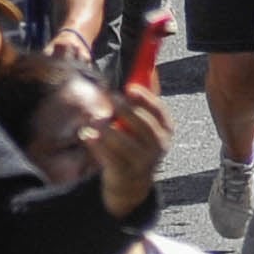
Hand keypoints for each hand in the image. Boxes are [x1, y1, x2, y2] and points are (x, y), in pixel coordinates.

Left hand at [94, 84, 170, 214]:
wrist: (131, 184)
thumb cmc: (136, 144)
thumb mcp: (146, 124)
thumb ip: (145, 100)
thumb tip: (149, 69)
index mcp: (166, 130)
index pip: (159, 111)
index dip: (145, 98)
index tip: (129, 88)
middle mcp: (158, 146)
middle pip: (143, 125)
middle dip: (125, 110)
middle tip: (110, 98)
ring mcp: (142, 162)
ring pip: (125, 143)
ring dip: (108, 129)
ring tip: (95, 120)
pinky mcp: (125, 174)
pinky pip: (110, 158)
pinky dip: (97, 145)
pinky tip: (87, 135)